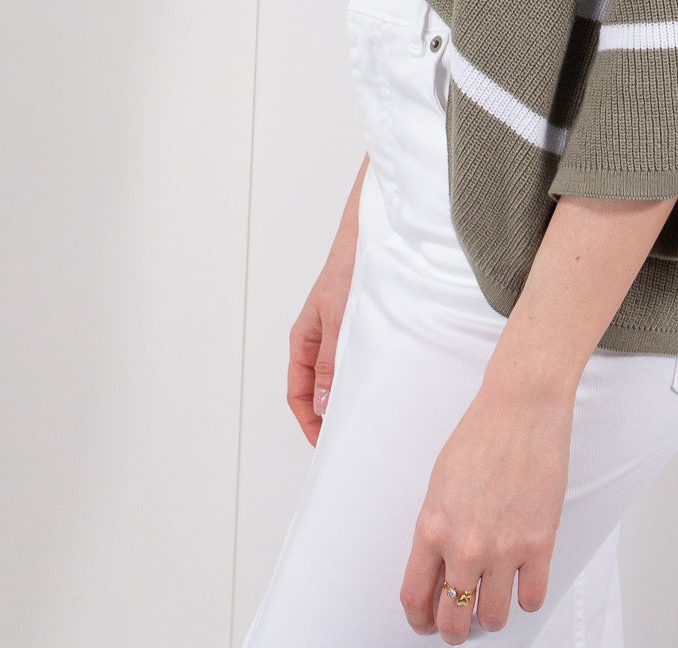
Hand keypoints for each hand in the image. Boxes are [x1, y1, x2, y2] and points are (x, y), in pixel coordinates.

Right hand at [286, 231, 355, 445]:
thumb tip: (322, 406)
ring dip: (346, 397)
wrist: (368, 233)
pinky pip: (354, 360)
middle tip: (350, 438)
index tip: (326, 443)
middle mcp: (318, 339)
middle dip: (329, 416)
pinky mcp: (358, 325)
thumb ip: (330, 362)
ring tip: (367, 417)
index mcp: (303, 340)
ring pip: (336, 376)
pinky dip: (362, 376)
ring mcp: (338, 333)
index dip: (309, 422)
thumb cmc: (348, 269)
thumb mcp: (338, 319)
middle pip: (317, 390)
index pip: (298, 393)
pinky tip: (379, 384)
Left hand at [398, 370, 573, 639]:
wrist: (522, 406)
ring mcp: (503, 547)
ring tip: (494, 599)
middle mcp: (464, 544)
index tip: (426, 621)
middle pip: (453, 618)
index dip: (419, 619)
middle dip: (454, 628)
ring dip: (491, 614)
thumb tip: (441, 566)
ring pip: (493, 617)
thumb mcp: (440, 483)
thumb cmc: (482, 433)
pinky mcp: (539, 542)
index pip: (415, 597)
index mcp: (432, 527)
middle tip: (460, 622)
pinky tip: (523, 581)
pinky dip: (526, 597)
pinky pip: (532, 598)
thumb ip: (438, 528)